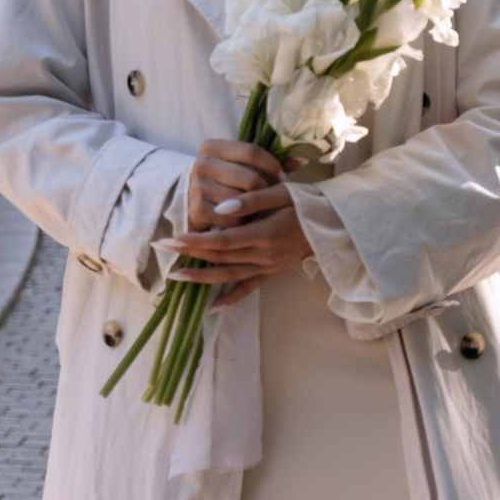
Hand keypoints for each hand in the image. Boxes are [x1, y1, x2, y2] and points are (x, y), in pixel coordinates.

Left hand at [165, 138, 311, 307]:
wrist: (338, 221)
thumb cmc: (308, 202)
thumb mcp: (281, 193)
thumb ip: (250, 201)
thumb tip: (219, 210)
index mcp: (264, 234)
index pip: (221, 241)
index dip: (194, 241)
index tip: (171, 238)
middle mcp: (265, 255)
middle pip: (219, 258)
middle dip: (188, 255)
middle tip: (160, 248)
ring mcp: (269, 267)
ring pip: (229, 276)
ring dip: (201, 278)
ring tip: (175, 276)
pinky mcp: (274, 272)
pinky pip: (249, 288)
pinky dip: (230, 298)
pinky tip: (212, 306)